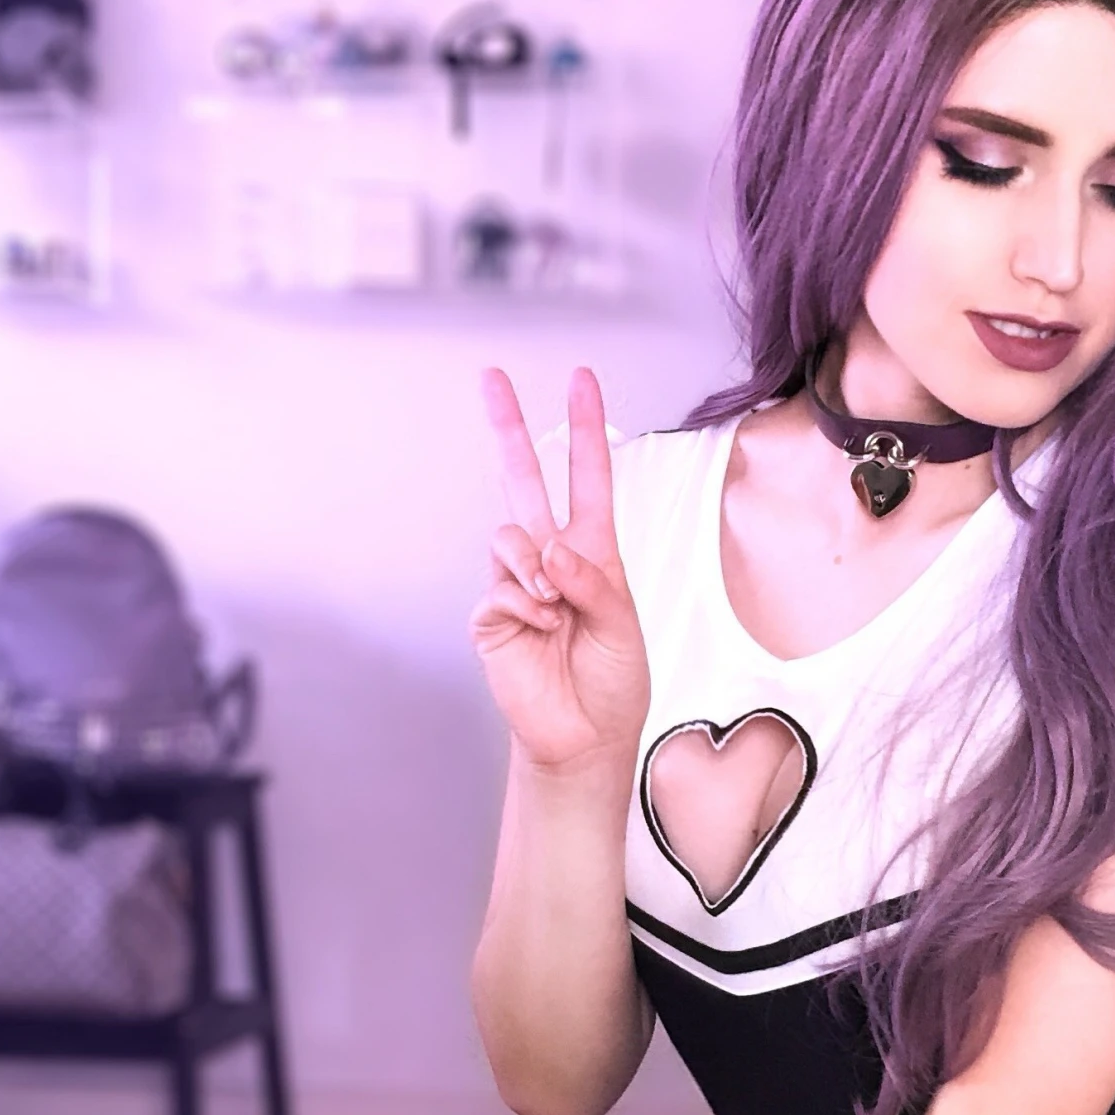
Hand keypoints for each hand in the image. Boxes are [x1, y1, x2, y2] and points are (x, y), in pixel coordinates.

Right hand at [469, 364, 649, 773]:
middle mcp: (551, 559)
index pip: (587, 478)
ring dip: (535, 567)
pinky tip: (540, 630)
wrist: (585, 738)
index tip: (581, 380)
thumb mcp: (623, 625)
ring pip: (509, 536)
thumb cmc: (613, 683)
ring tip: (554, 607)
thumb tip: (549, 551)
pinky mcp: (492, 614)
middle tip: (491, 376)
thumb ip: (591, 582)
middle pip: (523, 480)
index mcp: (592, 553)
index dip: (585, 429)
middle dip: (508, 427)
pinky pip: (501, 587)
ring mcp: (517, 584)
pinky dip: (525, 606)